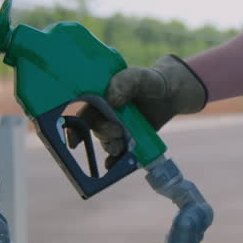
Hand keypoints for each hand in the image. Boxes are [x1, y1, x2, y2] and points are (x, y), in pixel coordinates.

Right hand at [67, 54, 206, 166]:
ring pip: (104, 140)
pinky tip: (112, 166)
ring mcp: (112, 126)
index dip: (72, 123)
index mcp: (98, 94)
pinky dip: (112, 161)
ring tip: (121, 146)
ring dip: (110, 146)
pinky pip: (115, 153)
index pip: (78, 109)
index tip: (74, 136)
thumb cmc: (150, 81)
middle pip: (92, 127)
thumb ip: (126, 82)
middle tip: (117, 133)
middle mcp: (101, 112)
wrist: (170, 95)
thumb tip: (111, 100)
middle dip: (102, 133)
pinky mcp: (125, 138)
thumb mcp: (140, 76)